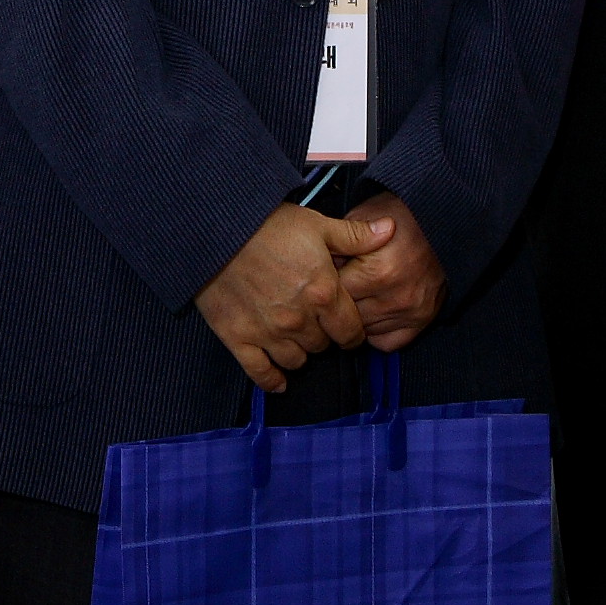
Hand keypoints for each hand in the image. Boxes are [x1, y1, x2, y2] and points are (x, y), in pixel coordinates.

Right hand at [194, 203, 363, 390]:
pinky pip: (261, 372)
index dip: (351, 330)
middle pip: (323, 347)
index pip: (351, 332)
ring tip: (294, 338)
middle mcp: (299, 320)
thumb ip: (355, 236)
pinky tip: (279, 381)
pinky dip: (272, 380)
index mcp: (323, 293)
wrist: (216, 229)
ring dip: (299, 352)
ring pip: (297, 361)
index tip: (345, 326)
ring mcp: (268, 333)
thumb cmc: (267, 224)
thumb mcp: (316, 224)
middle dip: (322, 336)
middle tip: (314, 323)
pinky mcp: (239, 338)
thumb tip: (390, 230)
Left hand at [329, 190, 445, 351]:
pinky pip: (386, 342)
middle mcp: (394, 297)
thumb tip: (314, 267)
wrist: (443, 221)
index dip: (323, 283)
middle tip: (336, 286)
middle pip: (346, 317)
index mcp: (377, 272)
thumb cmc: (401, 216)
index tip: (321, 275)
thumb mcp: (363, 217)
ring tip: (354, 295)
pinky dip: (374, 331)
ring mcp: (409, 312)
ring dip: (353, 317)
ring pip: (362, 332)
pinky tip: (370, 311)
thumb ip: (336, 244)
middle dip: (337, 302)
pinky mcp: (421, 320)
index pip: (333, 295)